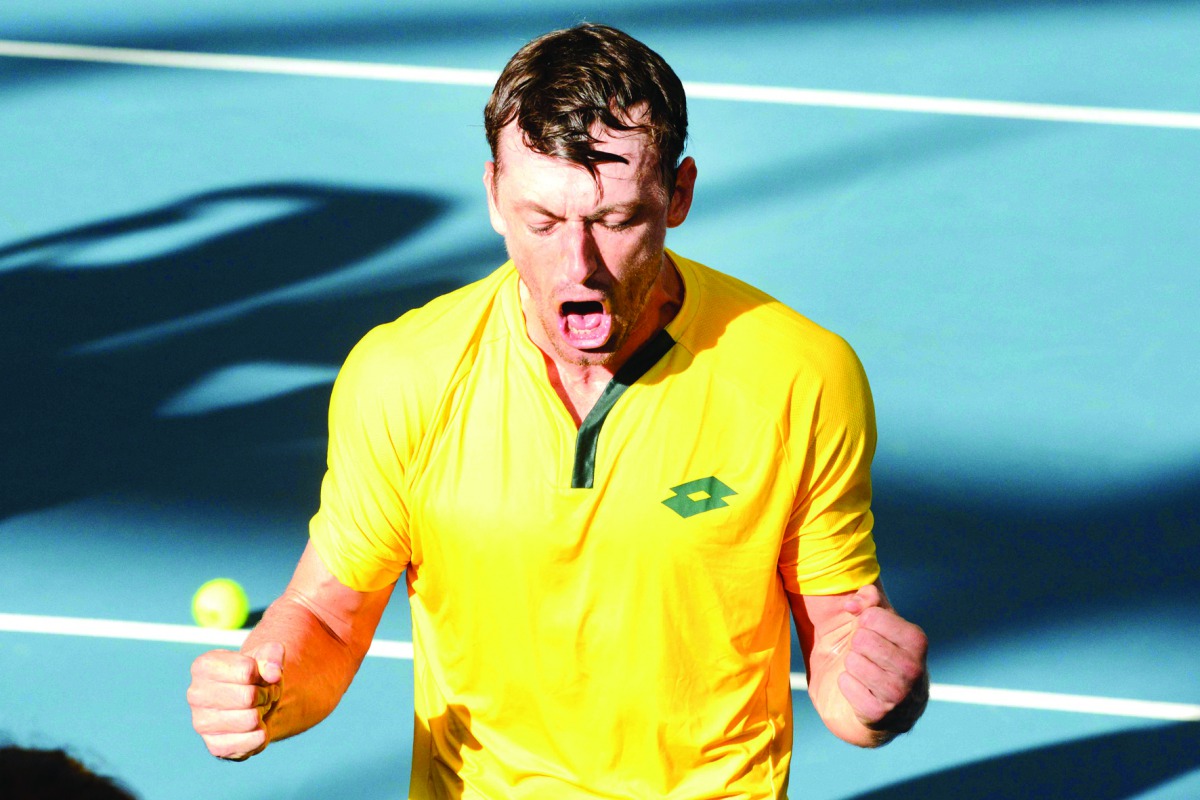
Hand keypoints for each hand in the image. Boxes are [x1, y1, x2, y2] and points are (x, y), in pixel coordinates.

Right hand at [187, 642, 283, 759]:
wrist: (254, 703)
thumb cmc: (257, 675)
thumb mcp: (267, 655)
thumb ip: (272, 655)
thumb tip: (273, 674)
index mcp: (203, 666)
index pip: (247, 670)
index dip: (262, 674)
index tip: (257, 676)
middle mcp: (196, 695)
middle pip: (248, 697)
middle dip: (264, 694)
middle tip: (260, 693)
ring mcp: (201, 723)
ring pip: (251, 720)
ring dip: (263, 713)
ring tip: (256, 707)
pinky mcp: (215, 747)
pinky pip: (252, 741)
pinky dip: (262, 733)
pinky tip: (252, 726)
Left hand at [837, 585, 927, 734]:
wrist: (882, 702)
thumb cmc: (879, 652)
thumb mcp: (878, 621)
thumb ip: (867, 599)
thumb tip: (851, 604)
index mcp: (917, 641)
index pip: (871, 616)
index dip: (863, 622)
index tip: (872, 632)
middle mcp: (913, 669)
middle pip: (861, 639)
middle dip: (856, 644)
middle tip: (868, 655)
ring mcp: (898, 695)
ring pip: (852, 661)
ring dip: (851, 664)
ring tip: (865, 671)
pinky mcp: (878, 714)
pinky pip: (845, 684)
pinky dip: (846, 684)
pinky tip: (860, 688)